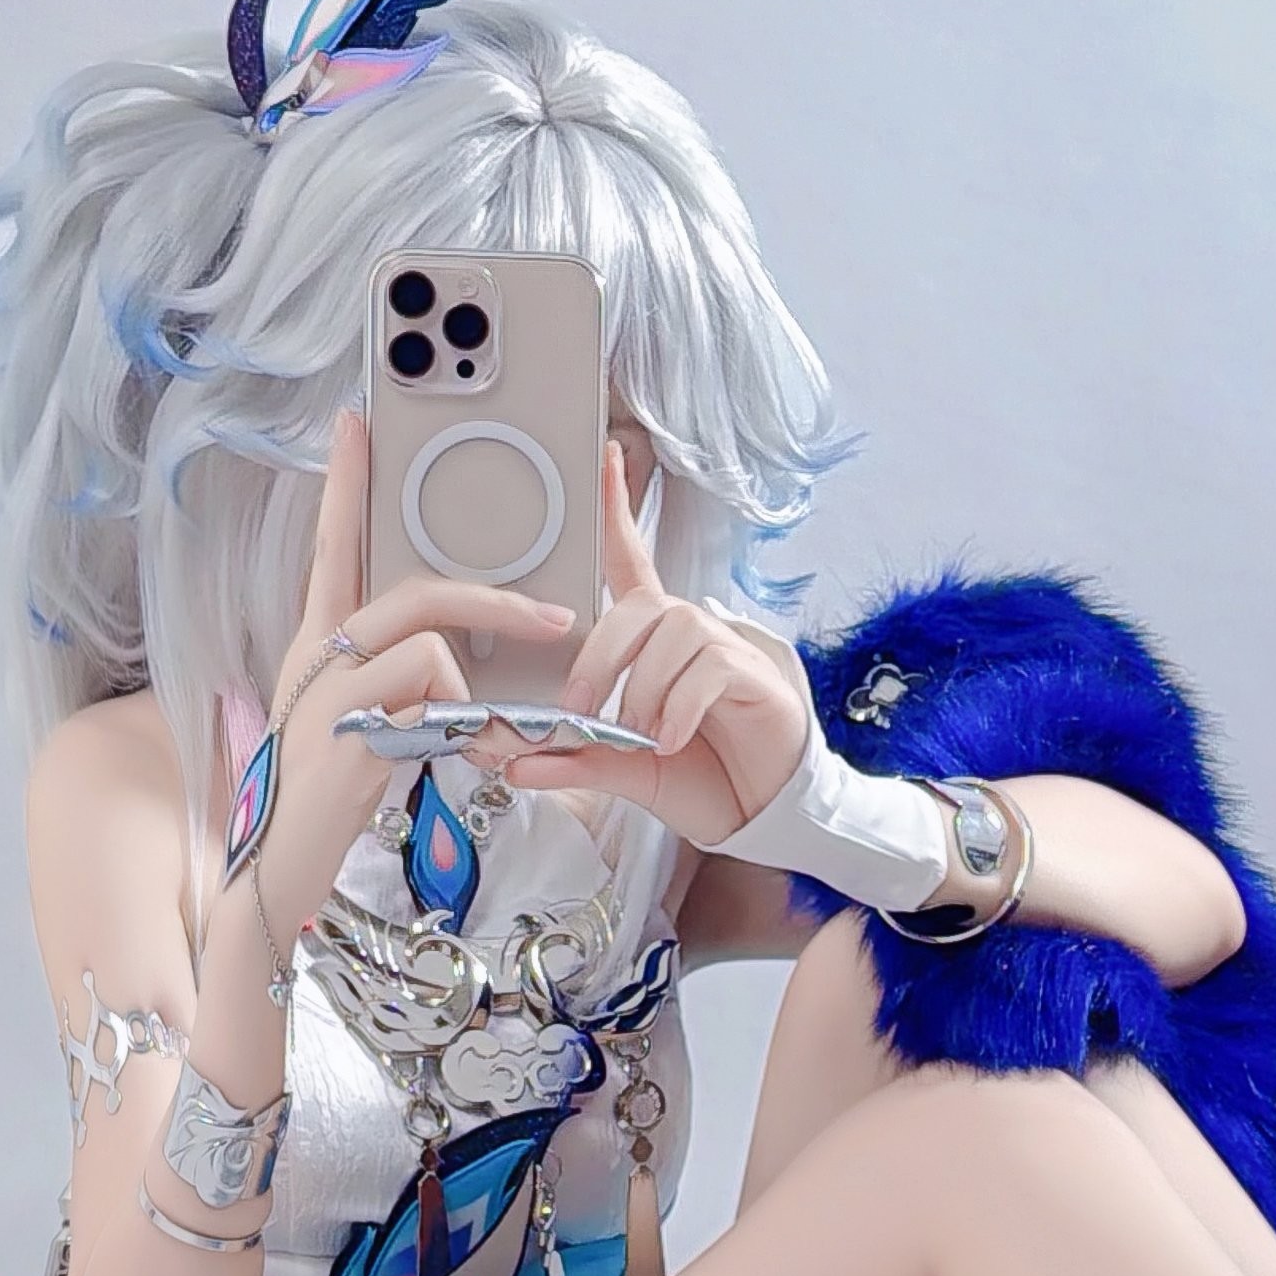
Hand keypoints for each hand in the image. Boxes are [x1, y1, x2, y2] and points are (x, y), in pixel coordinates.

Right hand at [249, 413, 574, 925]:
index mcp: (317, 647)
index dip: (346, 487)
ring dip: (477, 678)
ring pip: (425, 631)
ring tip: (489, 731)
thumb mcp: (360, 725)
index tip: (355, 425)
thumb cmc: (325, 801)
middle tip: (560, 619)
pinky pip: (427, 685)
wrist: (277, 871)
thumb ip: (394, 682)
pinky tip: (448, 756)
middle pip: (410, 587)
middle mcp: (315, 657)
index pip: (331, 549)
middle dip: (496, 598)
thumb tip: (451, 658)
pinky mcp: (347, 730)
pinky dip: (458, 715)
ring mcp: (327, 690)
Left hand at [493, 442, 811, 847]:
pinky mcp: (755, 677)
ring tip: (639, 733)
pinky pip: (710, 666)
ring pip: (674, 629)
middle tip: (578, 710)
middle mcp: (692, 634)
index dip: (619, 512)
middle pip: (640, 604)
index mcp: (657, 645)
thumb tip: (514, 762)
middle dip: (599, 657)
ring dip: (643, 684)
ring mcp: (727, 651)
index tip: (607, 460)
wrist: (760, 816)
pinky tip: (671, 738)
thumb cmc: (703, 779)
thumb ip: (575, 761)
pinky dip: (680, 704)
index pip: (634, 564)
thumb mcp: (628, 772)